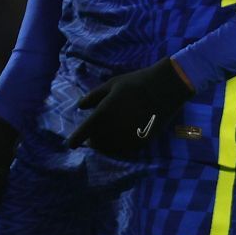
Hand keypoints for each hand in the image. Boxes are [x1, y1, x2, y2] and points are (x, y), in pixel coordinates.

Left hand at [65, 60, 191, 157]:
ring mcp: (127, 137)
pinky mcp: (140, 142)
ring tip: (106, 138)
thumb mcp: (111, 85)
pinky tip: (120, 141)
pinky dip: (118, 148)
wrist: (164, 88)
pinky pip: (124, 151)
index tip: (71, 144)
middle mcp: (112, 129)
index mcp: (102, 114)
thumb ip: (93, 97)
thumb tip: (79, 106)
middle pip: (95, 144)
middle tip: (93, 136)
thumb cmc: (135, 83)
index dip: (74, 140)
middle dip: (92, 140)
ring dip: (105, 146)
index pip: (82, 134)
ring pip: (109, 150)